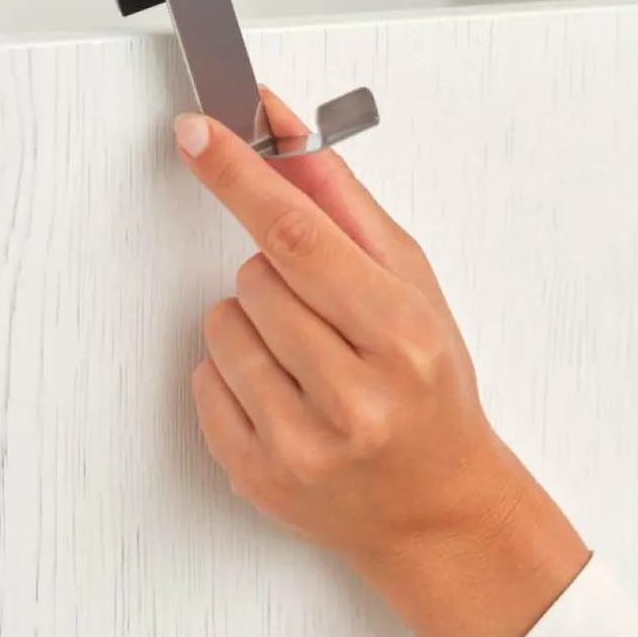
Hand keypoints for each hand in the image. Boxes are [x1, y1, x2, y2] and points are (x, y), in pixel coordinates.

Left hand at [174, 88, 589, 636]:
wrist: (438, 506)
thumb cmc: (431, 388)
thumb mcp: (412, 286)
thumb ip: (344, 205)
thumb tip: (283, 130)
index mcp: (401, 338)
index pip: (299, 236)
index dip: (240, 177)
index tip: (199, 135)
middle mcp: (353, 398)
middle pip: (256, 276)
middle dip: (277, 275)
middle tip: (326, 314)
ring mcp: (300, 445)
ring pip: (221, 324)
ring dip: (251, 324)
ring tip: (308, 359)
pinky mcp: (257, 477)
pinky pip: (203, 380)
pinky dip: (232, 375)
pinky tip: (285, 395)